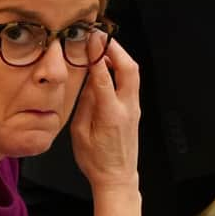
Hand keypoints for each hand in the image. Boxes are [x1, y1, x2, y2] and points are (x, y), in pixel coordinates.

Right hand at [70, 38, 140, 190]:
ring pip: (133, 74)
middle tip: (99, 36)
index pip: (103, 76)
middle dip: (115, 48)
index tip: (89, 38)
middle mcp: (127, 108)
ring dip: (119, 56)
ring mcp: (134, 109)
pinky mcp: (135, 111)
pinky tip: (108, 66)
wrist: (117, 178)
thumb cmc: (95, 160)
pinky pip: (131, 83)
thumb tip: (86, 79)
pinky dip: (120, 69)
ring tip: (103, 46)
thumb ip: (84, 103)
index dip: (96, 55)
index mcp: (110, 114)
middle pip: (129, 69)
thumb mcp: (79, 132)